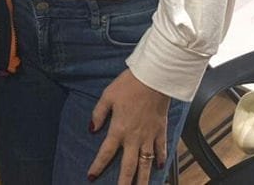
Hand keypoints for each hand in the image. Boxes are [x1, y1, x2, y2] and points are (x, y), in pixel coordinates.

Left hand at [87, 68, 169, 183]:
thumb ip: (98, 114)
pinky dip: (161, 159)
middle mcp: (134, 137)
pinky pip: (161, 149)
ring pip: (146, 163)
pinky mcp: (161, 131)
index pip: (106, 153)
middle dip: (124, 182)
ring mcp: (149, 136)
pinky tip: (159, 167)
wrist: (154, 79)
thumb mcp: (107, 96)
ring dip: (143, 178)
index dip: (98, 166)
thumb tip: (91, 129)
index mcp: (118, 129)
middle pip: (129, 165)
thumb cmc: (129, 85)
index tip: (91, 176)